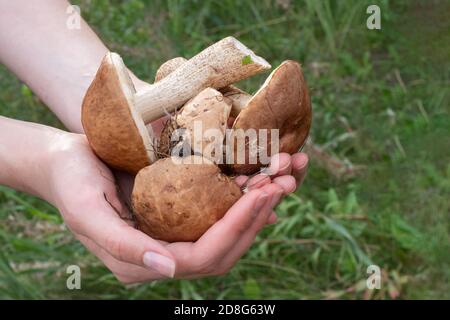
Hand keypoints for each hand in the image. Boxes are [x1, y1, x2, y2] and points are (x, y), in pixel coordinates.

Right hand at [45, 131, 306, 283]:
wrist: (65, 160)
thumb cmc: (72, 182)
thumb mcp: (88, 212)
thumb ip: (124, 246)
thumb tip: (169, 270)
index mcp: (143, 261)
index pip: (201, 256)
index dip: (235, 228)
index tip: (260, 193)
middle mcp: (164, 252)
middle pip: (223, 248)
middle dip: (255, 218)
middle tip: (281, 184)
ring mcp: (174, 233)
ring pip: (227, 232)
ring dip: (256, 208)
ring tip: (282, 179)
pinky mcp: (179, 212)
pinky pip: (218, 212)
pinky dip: (243, 199)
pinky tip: (262, 181)